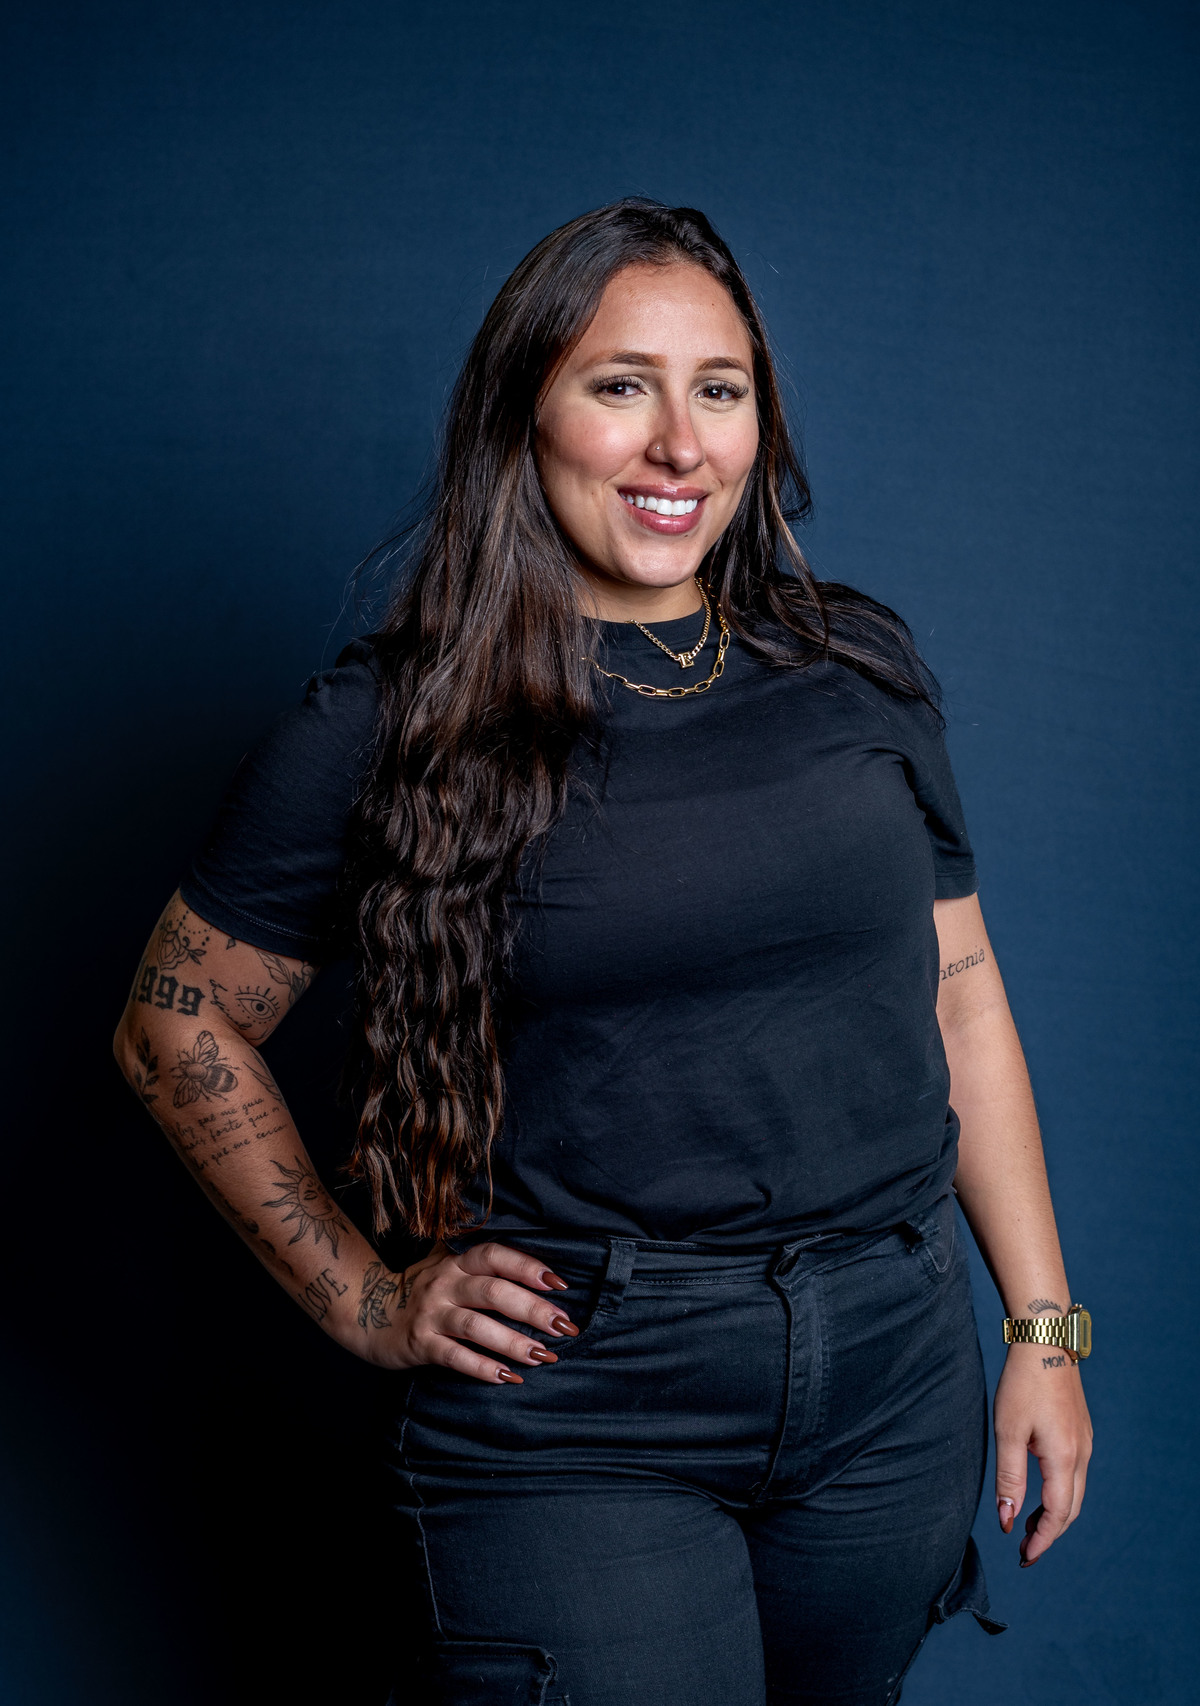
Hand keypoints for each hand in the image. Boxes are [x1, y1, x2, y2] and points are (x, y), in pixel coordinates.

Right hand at [339, 1241, 577, 1382]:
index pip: (495, 1256)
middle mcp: (444, 1283)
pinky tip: (508, 1377)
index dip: (527, 1267)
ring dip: (513, 1341)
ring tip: (543, 1356)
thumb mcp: (447, 1266)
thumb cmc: (424, 1290)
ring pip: (476, 1325)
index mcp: (456, 1262)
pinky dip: (482, 1367)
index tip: (561, 1284)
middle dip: (533, 1309)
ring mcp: (431, 1313)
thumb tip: (540, 1268)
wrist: (368, 1312)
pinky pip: (454, 1356)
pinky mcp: (420, 1343)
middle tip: (565, 1327)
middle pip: (493, 1291)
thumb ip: (481, 1263)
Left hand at [993, 1343, 1092, 1565]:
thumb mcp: (1008, 1432)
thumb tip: (1008, 1521)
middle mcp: (1082, 1455)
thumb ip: (1009, 1478)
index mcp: (1065, 1459)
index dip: (1042, 1540)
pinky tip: (1040, 1491)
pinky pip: (1075, 1475)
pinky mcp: (1081, 1432)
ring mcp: (1085, 1442)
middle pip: (1071, 1510)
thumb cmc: (1022, 1384)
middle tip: (1026, 1549)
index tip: (1024, 1556)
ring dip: (1055, 1514)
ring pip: (1075, 1493)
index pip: (1058, 1515)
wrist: (1044, 1341)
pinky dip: (1060, 1493)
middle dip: (1049, 1533)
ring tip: (1028, 1525)